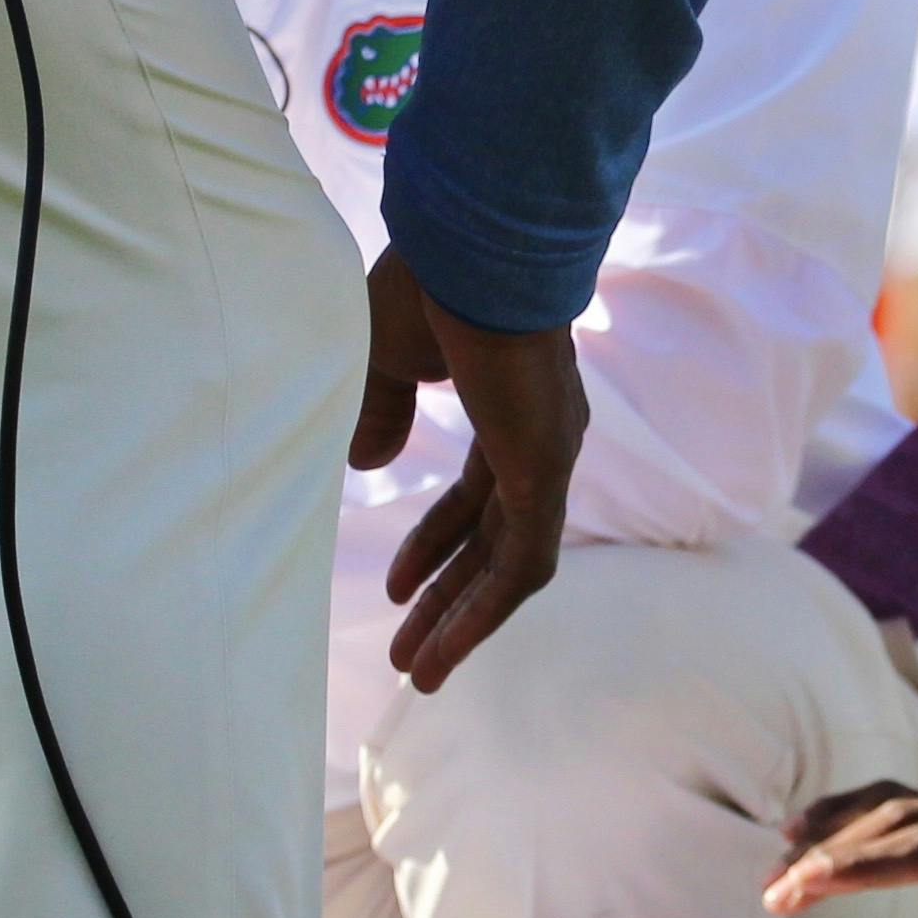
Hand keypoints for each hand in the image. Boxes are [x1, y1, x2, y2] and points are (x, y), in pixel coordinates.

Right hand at [357, 249, 584, 690]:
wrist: (470, 243)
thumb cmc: (429, 280)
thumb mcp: (386, 356)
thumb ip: (380, 410)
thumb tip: (369, 464)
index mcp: (510, 408)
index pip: (479, 497)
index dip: (434, 544)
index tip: (395, 586)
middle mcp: (540, 437)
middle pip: (494, 541)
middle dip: (448, 600)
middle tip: (410, 655)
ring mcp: (548, 453)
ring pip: (511, 564)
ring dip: (464, 621)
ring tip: (420, 674)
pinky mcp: (544, 467)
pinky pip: (523, 560)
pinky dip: (486, 608)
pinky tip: (448, 643)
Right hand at [762, 785, 917, 917]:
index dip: (863, 864)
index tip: (800, 885)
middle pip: (912, 820)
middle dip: (836, 854)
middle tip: (776, 893)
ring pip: (900, 807)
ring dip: (833, 834)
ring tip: (778, 874)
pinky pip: (905, 811)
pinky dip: (851, 824)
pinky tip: (803, 836)